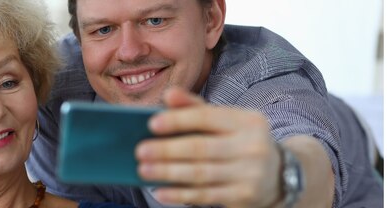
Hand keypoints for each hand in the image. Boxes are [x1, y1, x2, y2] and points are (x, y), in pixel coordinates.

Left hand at [135, 87, 282, 207]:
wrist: (279, 175)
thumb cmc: (239, 141)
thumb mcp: (226, 121)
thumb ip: (195, 107)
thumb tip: (169, 94)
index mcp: (247, 121)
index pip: (207, 117)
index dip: (178, 120)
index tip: (151, 123)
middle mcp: (252, 146)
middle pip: (201, 148)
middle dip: (167, 150)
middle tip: (140, 151)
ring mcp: (250, 174)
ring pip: (200, 173)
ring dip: (168, 173)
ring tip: (144, 170)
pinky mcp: (244, 196)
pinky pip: (205, 195)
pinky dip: (180, 194)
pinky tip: (160, 191)